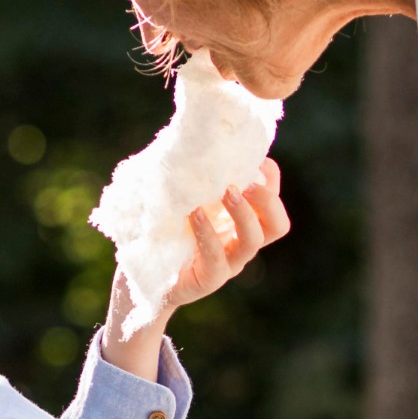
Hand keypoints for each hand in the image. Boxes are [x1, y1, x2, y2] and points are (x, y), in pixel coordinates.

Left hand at [98, 158, 290, 377]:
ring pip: (254, 240)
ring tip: (227, 192)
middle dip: (267, 199)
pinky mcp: (208, 280)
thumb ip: (190, 178)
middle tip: (246, 181)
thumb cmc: (160, 232)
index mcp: (238, 223)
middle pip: (277, 225)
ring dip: (243, 213)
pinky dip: (209, 234)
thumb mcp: (178, 199)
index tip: (258, 159)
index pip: (270, 203)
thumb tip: (188, 138)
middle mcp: (239, 243)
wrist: (140, 277)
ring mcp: (227, 264)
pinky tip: (195, 214)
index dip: (272, 180)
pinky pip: (218, 258)